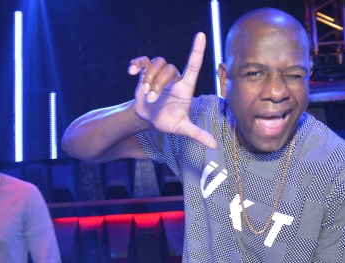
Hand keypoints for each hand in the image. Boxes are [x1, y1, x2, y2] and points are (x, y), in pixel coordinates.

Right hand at [127, 32, 216, 148]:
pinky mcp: (147, 72)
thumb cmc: (168, 121)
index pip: (194, 65)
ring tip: (144, 93)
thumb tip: (213, 146)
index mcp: (186, 87)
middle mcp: (175, 77)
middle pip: (169, 68)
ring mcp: (160, 73)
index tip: (201, 35)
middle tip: (151, 99)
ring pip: (156, 64)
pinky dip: (136, 64)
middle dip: (158, 84)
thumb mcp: (182, 128)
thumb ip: (197, 134)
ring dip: (149, 78)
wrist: (149, 118)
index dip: (197, 50)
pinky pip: (143, 61)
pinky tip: (131, 71)